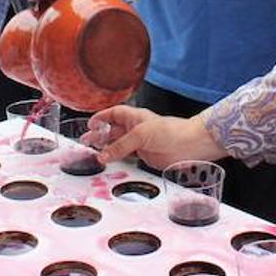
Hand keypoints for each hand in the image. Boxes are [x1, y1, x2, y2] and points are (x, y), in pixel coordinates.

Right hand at [93, 106, 227, 169]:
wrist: (189, 145)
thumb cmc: (170, 131)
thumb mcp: (141, 134)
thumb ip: (120, 145)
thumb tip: (103, 155)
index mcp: (135, 116)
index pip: (114, 114)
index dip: (102, 118)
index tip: (90, 124)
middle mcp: (136, 128)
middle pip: (113, 130)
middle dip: (100, 135)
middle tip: (86, 143)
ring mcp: (140, 142)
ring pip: (118, 144)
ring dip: (106, 149)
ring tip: (93, 154)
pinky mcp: (144, 155)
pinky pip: (126, 156)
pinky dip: (117, 159)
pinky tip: (109, 162)